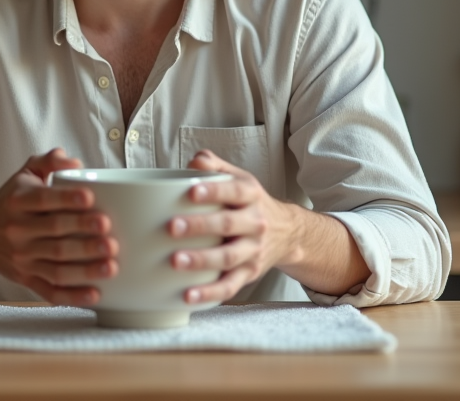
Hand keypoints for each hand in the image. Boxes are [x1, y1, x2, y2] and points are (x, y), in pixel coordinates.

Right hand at [0, 148, 118, 305]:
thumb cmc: (10, 200)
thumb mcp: (25, 173)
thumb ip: (49, 161)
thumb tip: (75, 163)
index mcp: (19, 201)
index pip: (43, 200)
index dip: (67, 199)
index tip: (90, 198)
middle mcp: (18, 231)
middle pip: (54, 234)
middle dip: (83, 234)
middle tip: (109, 233)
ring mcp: (22, 258)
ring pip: (55, 266)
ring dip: (85, 269)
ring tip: (111, 265)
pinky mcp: (25, 279)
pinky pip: (50, 291)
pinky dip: (72, 296)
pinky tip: (95, 294)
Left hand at [168, 149, 296, 304]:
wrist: (287, 232)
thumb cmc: (249, 203)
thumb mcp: (238, 178)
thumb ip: (214, 165)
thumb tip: (192, 163)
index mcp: (251, 195)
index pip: (234, 191)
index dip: (214, 192)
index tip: (191, 192)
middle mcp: (255, 223)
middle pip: (228, 225)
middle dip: (200, 226)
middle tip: (172, 227)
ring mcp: (253, 250)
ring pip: (228, 258)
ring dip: (202, 261)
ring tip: (175, 262)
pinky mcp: (250, 273)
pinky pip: (230, 286)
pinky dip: (209, 293)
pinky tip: (187, 296)